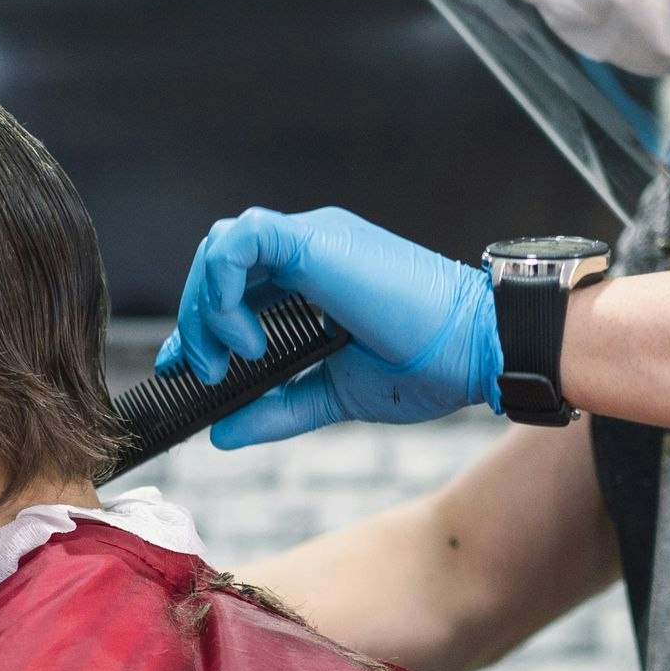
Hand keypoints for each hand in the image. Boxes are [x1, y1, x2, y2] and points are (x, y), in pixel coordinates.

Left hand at [155, 208, 498, 447]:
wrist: (478, 349)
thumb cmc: (428, 366)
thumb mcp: (334, 394)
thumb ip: (278, 409)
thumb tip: (221, 432)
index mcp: (318, 277)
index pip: (237, 283)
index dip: (203, 323)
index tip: (190, 371)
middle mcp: (311, 249)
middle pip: (221, 262)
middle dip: (197, 320)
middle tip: (204, 373)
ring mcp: (313, 238)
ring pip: (222, 246)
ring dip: (208, 306)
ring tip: (226, 357)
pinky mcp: (314, 239)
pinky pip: (238, 242)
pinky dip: (225, 289)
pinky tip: (245, 336)